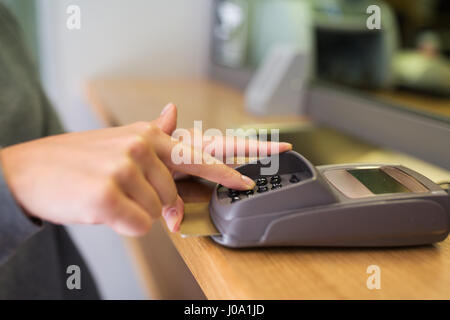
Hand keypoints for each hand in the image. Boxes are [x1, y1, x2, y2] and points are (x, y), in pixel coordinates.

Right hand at [0, 103, 290, 235]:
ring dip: (132, 213)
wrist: (29, 172)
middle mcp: (140, 146)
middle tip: (125, 196)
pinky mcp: (107, 194)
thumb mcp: (118, 141)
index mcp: (148, 136)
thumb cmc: (78, 162)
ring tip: (106, 196)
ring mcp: (123, 168)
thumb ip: (152, 133)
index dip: (227, 169)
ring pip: (155, 214)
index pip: (198, 153)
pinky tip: (102, 209)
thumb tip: (173, 113)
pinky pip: (138, 226)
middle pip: (173, 196)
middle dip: (157, 205)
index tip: (251, 177)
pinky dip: (122, 225)